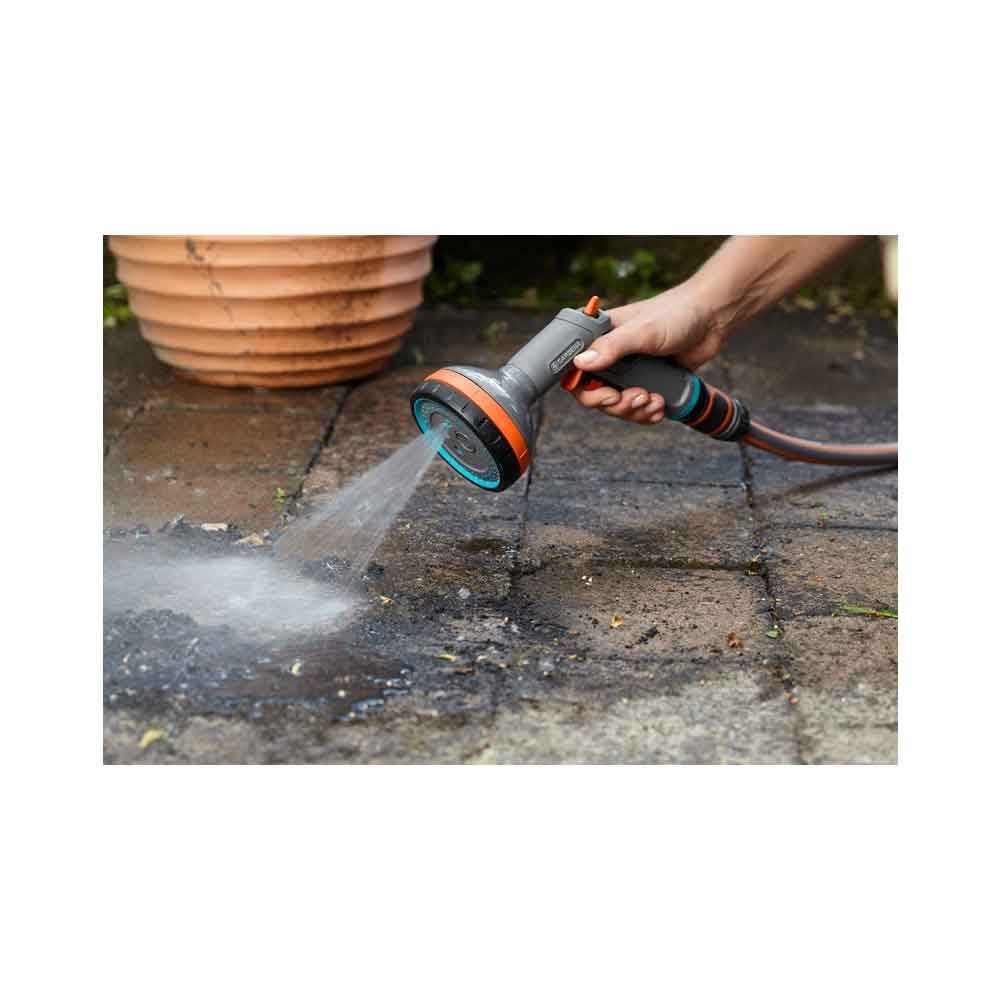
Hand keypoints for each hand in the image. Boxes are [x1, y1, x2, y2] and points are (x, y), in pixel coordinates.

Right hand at [570, 284, 722, 424]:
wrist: (712, 317)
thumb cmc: (676, 313)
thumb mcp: (642, 331)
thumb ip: (612, 347)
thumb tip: (581, 362)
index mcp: (602, 337)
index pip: (577, 369)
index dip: (586, 388)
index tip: (607, 394)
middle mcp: (613, 356)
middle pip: (596, 393)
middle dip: (616, 404)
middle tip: (637, 397)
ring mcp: (631, 370)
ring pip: (618, 405)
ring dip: (634, 411)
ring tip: (653, 400)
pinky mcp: (650, 381)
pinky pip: (639, 407)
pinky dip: (648, 413)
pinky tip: (660, 406)